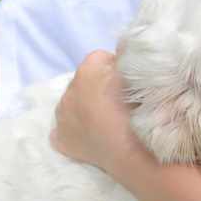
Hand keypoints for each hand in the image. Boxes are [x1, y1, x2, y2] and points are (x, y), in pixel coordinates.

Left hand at [50, 50, 149, 176]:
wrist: (133, 152)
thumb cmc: (140, 111)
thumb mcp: (141, 75)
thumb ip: (129, 57)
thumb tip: (124, 49)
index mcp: (88, 70)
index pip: (101, 58)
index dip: (117, 69)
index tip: (129, 84)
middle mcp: (69, 89)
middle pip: (85, 81)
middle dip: (98, 88)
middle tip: (119, 104)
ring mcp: (61, 115)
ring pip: (73, 104)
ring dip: (86, 108)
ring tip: (107, 122)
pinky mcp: (59, 139)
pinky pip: (63, 129)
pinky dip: (75, 131)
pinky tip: (92, 137)